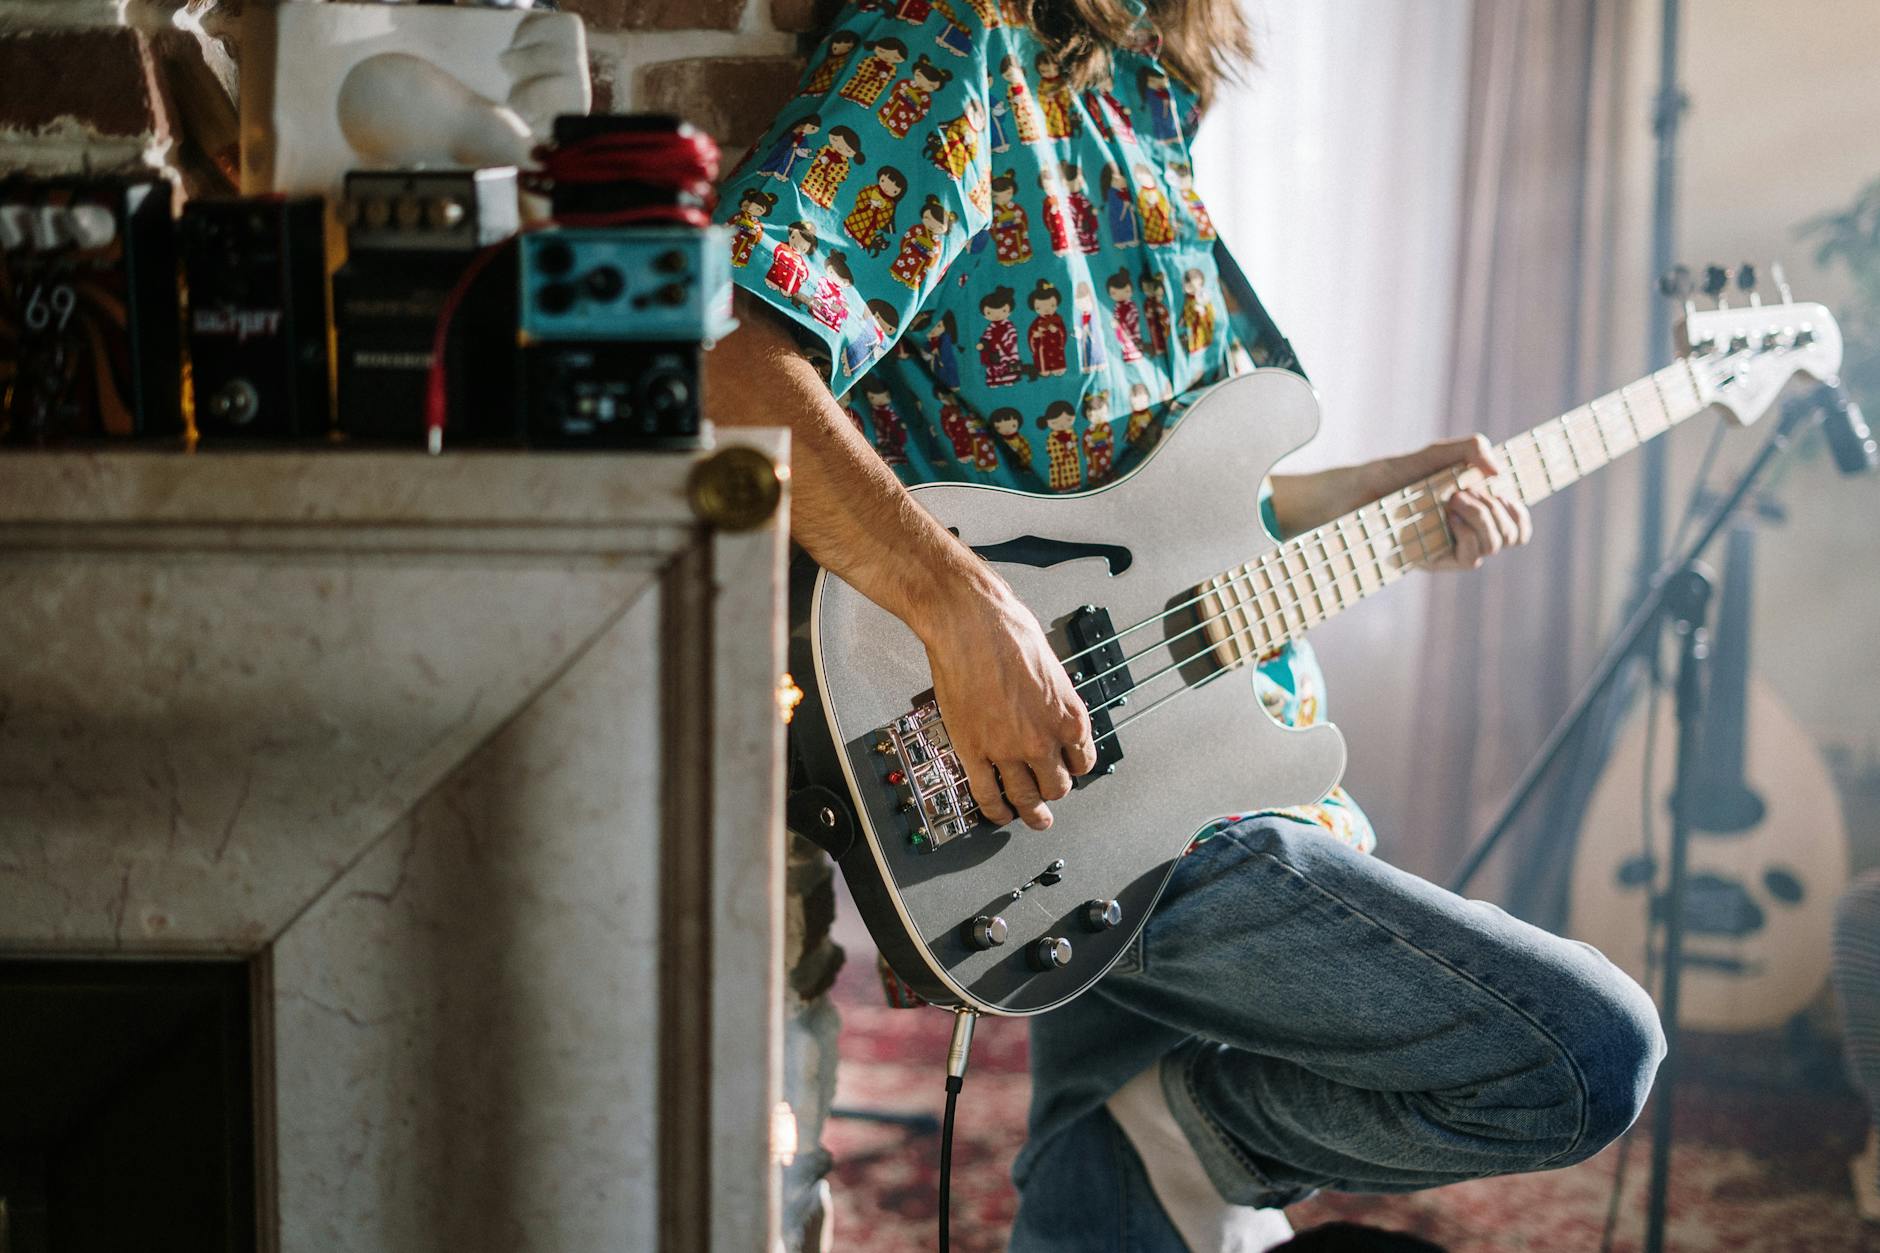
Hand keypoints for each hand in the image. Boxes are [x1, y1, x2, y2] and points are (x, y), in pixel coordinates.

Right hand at [915, 579, 1097, 830]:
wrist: (970, 623)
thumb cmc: (1009, 630)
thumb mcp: (1051, 667)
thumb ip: (1054, 700)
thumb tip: (1050, 711)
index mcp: (1069, 717)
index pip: (1083, 762)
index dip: (1075, 769)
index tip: (1069, 771)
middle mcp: (1043, 739)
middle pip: (1057, 787)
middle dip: (1054, 793)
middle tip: (1049, 796)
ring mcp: (1007, 750)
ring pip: (1024, 798)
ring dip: (1030, 813)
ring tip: (1032, 819)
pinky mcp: (974, 751)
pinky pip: (986, 794)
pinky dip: (994, 810)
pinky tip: (998, 813)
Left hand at [1366, 434, 1532, 571]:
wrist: (1353, 493)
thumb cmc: (1392, 475)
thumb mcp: (1434, 454)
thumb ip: (1469, 449)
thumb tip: (1498, 471)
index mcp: (1474, 512)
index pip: (1517, 526)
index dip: (1520, 514)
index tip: (1503, 491)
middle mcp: (1466, 533)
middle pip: (1513, 535)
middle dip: (1499, 508)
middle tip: (1466, 490)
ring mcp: (1450, 548)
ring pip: (1495, 545)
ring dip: (1484, 517)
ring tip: (1455, 498)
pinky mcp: (1433, 561)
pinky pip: (1470, 558)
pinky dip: (1468, 533)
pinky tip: (1449, 515)